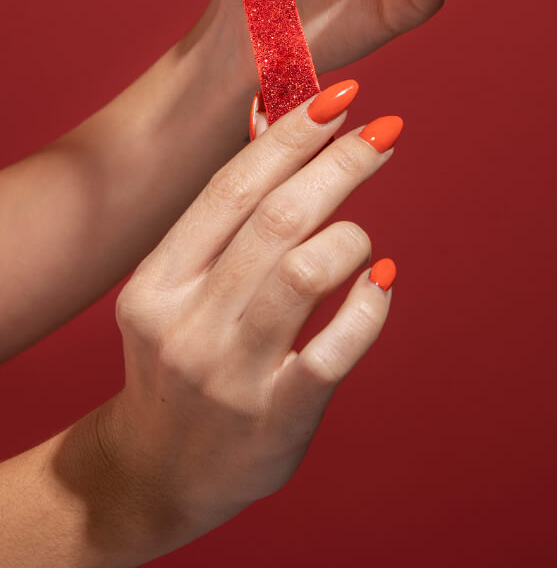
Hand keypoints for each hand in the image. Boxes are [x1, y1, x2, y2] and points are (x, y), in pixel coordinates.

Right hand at [93, 79, 400, 548]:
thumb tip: (272, 115)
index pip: (231, 190)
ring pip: (303, 273)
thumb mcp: (182, 287)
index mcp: (158, 282)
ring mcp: (232, 372)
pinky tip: (384, 279)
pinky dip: (371, 304)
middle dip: (339, 165)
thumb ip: (227, 215)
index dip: (291, 137)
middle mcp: (188, 323)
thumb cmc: (188, 357)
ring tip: (362, 237)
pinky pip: (340, 346)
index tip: (341, 95)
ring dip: (350, 237)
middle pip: (276, 220)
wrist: (158, 473)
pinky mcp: (278, 414)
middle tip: (386, 132)